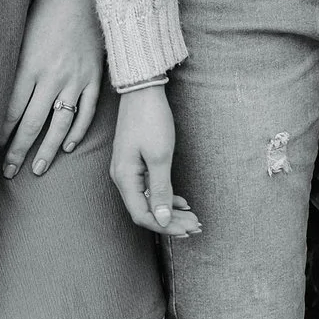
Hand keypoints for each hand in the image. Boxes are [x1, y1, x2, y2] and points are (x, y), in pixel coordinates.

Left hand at [1, 0, 102, 179]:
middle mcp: (53, 77)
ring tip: (37, 169)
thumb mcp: (21, 34)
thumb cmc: (46, 8)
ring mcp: (76, 79)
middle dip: (18, 150)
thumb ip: (12, 65)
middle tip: (8, 171)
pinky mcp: (94, 77)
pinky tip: (66, 145)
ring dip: (47, 149)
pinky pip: (87, 111)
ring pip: (60, 123)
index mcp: (29, 66)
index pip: (11, 111)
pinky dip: (76, 131)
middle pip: (32, 123)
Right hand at [109, 85, 198, 237]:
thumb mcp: (160, 156)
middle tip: (196, 227)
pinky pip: (149, 187)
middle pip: (146, 210)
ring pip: (149, 200)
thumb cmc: (150, 119)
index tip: (188, 229)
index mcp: (125, 178)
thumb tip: (161, 220)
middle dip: (172, 221)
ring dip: (170, 210)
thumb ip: (161, 190)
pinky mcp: (134, 162)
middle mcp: (122, 177)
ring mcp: (127, 170)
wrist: (142, 90)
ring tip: (192, 218)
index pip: (142, 215)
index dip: (165, 226)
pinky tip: (182, 201)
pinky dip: (166, 196)